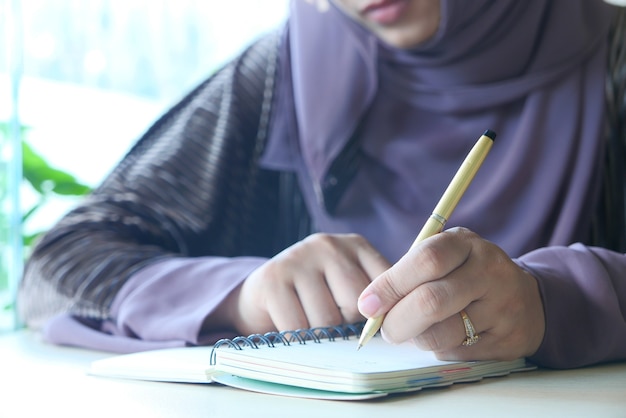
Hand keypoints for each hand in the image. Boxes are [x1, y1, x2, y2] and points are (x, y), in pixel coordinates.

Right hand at [228, 233, 389, 335]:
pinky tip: (292, 328)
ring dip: (320, 335)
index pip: (385, 285)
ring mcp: (298, 258)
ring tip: (311, 324)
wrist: (262, 294)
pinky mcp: (272, 278)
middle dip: (346, 325)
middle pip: (355, 303)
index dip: (379, 315)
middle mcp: (328, 244)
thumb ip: (378, 297)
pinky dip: (297, 339)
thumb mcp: (350, 287)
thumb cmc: (317, 297)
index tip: (369, 327)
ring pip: (326, 319)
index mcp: (356, 245)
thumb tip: (406, 330)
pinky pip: (297, 327)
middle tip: (332, 323)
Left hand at [357, 227, 544, 360]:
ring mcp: (503, 307)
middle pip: (431, 301)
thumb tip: (370, 305)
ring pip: (442, 334)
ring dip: (417, 338)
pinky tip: (446, 337)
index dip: (390, 284)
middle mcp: (489, 271)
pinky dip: (440, 349)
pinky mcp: (508, 340)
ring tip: (415, 331)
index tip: (368, 304)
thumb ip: (409, 273)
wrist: (526, 299)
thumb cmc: (466, 275)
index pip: (425, 260)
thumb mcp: (444, 258)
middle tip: (385, 329)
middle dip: (397, 320)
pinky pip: (458, 353)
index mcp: (466, 243)